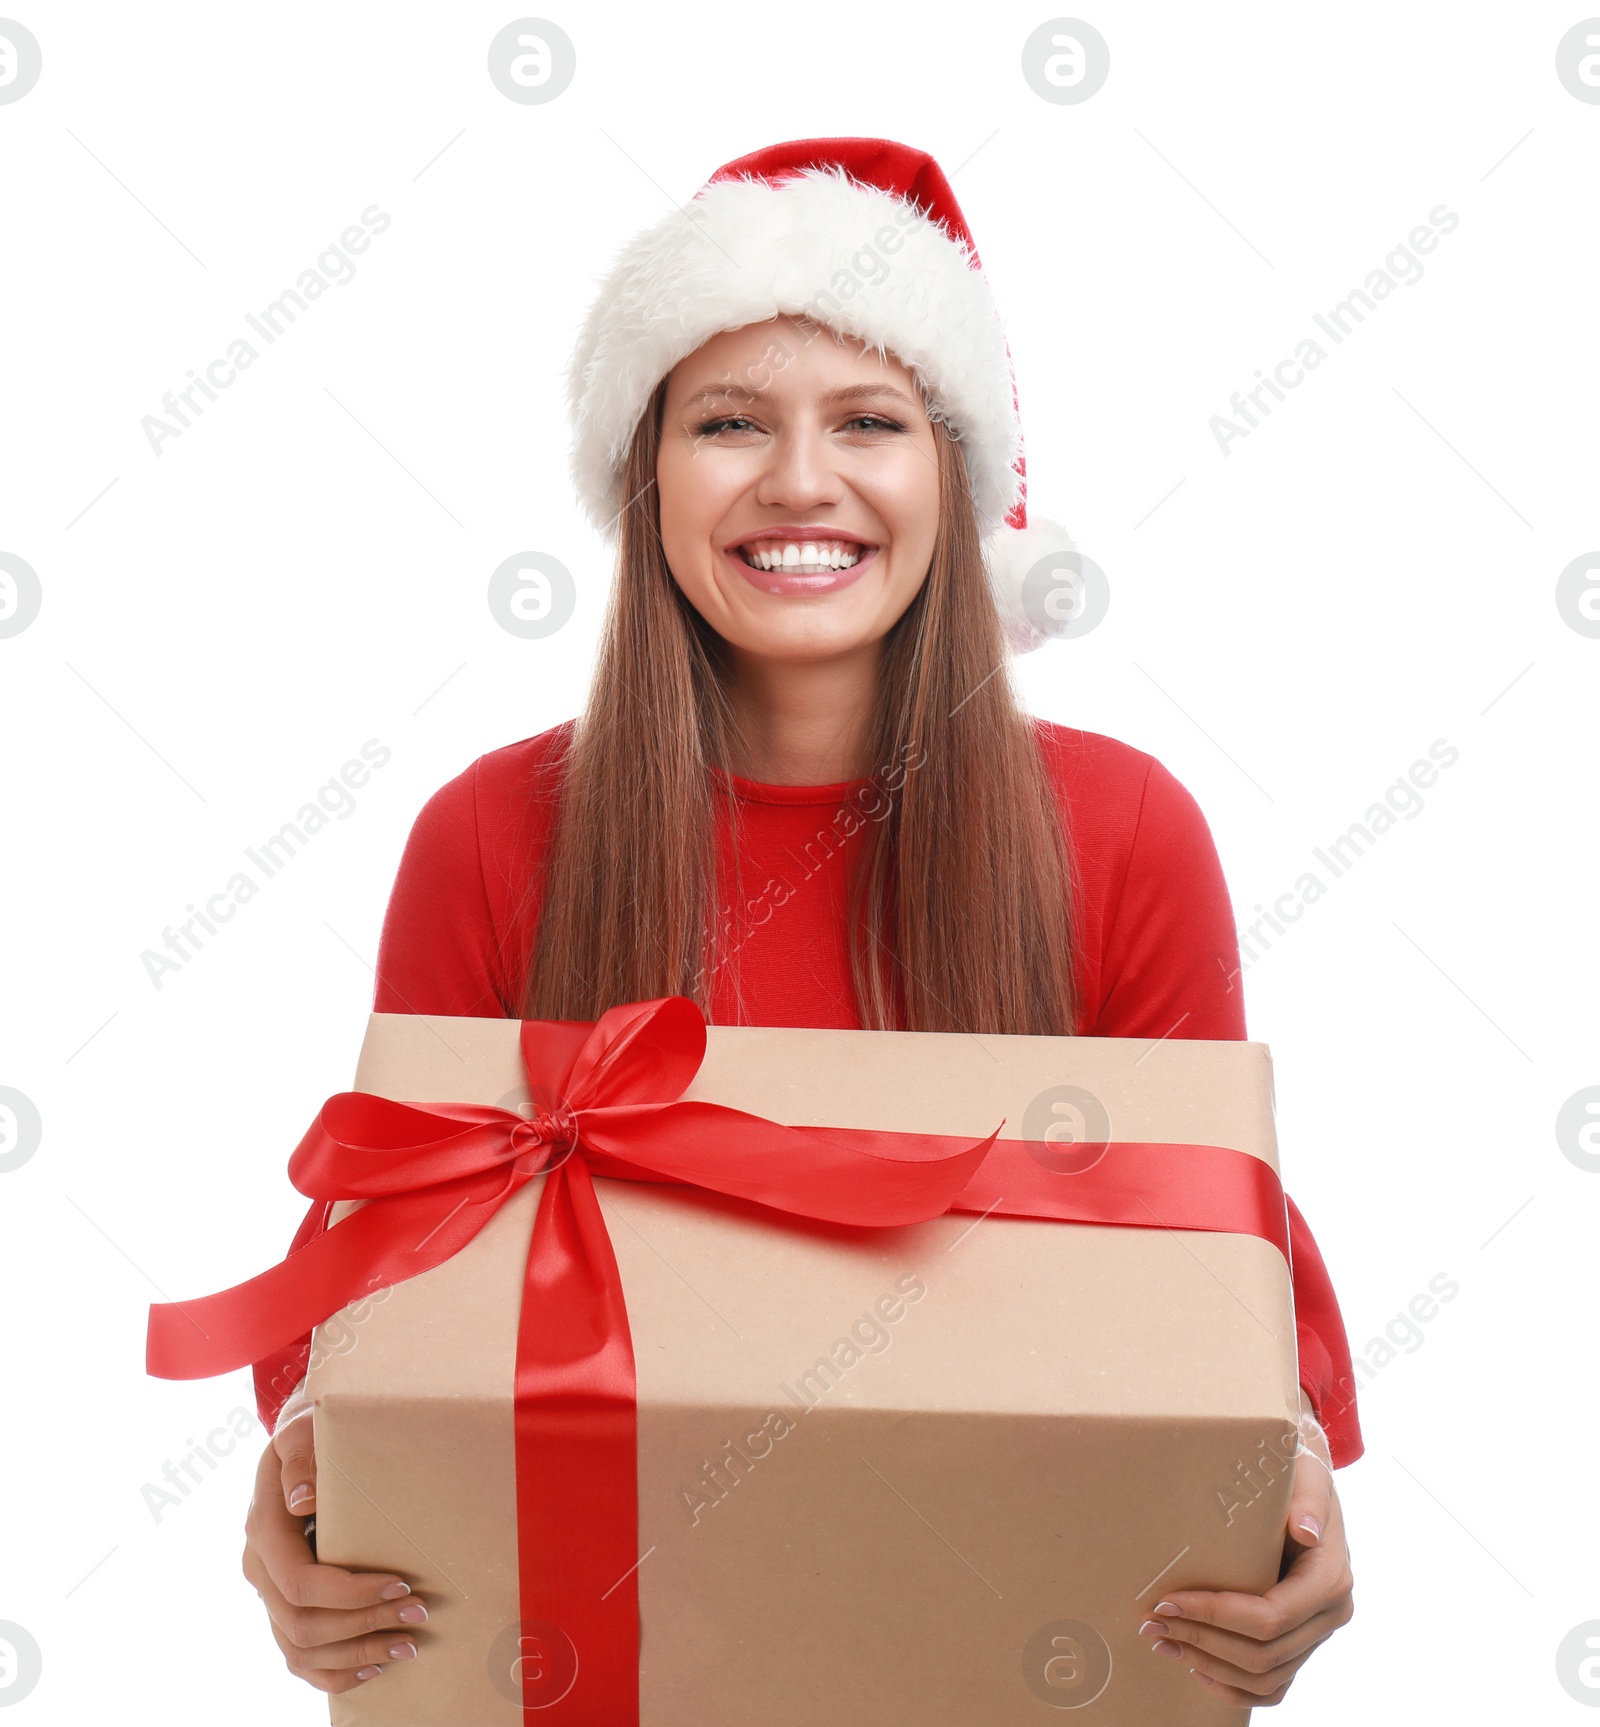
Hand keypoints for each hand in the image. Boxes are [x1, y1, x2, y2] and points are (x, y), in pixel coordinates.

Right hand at [241, 1397, 428, 1693]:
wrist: (303, 1440)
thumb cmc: (312, 1431)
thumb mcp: (304, 1429)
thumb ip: (302, 1455)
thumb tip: (303, 1500)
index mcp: (264, 1529)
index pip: (301, 1583)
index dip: (351, 1594)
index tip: (402, 1583)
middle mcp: (260, 1567)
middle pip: (303, 1623)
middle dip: (365, 1625)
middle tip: (420, 1612)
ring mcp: (268, 1590)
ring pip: (300, 1649)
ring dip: (357, 1654)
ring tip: (408, 1644)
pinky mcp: (282, 1604)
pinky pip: (297, 1656)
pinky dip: (333, 1671)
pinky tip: (373, 1668)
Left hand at [1137, 1404, 1354, 1706]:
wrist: (1309, 1483)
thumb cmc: (1298, 1473)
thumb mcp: (1305, 1474)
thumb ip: (1307, 1500)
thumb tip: (1305, 1532)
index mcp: (1330, 1578)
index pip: (1269, 1616)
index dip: (1215, 1615)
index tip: (1167, 1601)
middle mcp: (1330, 1614)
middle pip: (1263, 1653)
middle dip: (1201, 1640)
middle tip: (1151, 1623)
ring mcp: (1317, 1633)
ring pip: (1265, 1678)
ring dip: (1209, 1665)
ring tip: (1162, 1642)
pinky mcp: (1302, 1642)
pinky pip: (1273, 1686)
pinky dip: (1233, 1686)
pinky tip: (1195, 1666)